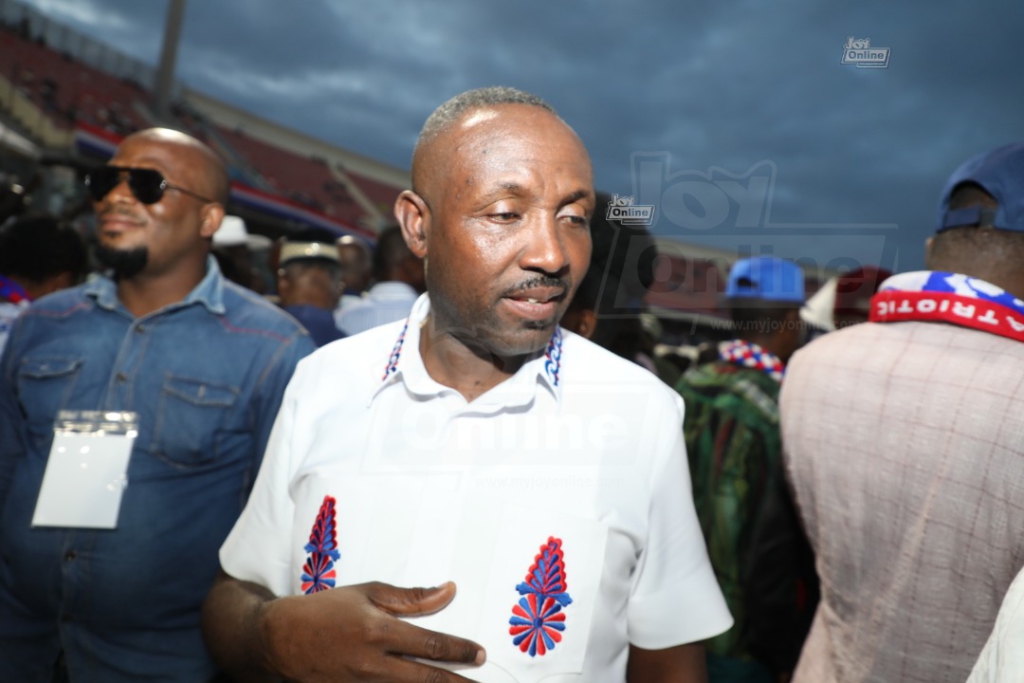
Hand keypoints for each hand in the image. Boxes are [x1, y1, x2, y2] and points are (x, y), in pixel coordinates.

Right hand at [260, 580, 484, 682]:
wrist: (282, 638)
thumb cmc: (327, 610)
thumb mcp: (368, 593)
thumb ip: (411, 597)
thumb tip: (448, 591)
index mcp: (378, 631)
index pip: (429, 644)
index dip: (459, 650)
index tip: (480, 654)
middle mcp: (373, 663)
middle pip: (426, 678)